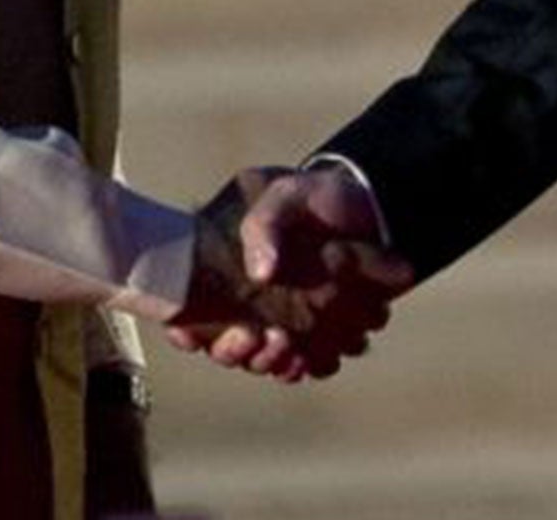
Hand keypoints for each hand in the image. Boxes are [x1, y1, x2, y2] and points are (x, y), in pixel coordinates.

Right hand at [167, 166, 411, 379]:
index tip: (193, 334)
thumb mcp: (288, 193)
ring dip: (272, 360)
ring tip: (286, 343)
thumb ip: (266, 224)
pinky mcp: (322, 334)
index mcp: (226, 265)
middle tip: (254, 334)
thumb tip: (259, 274)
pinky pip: (310, 363)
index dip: (184, 328)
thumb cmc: (319, 196)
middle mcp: (248, 301)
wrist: (373, 207)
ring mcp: (284, 321)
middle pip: (224, 346)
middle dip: (234, 350)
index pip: (188, 308)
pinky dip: (312, 362)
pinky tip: (316, 354)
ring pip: (264, 361)